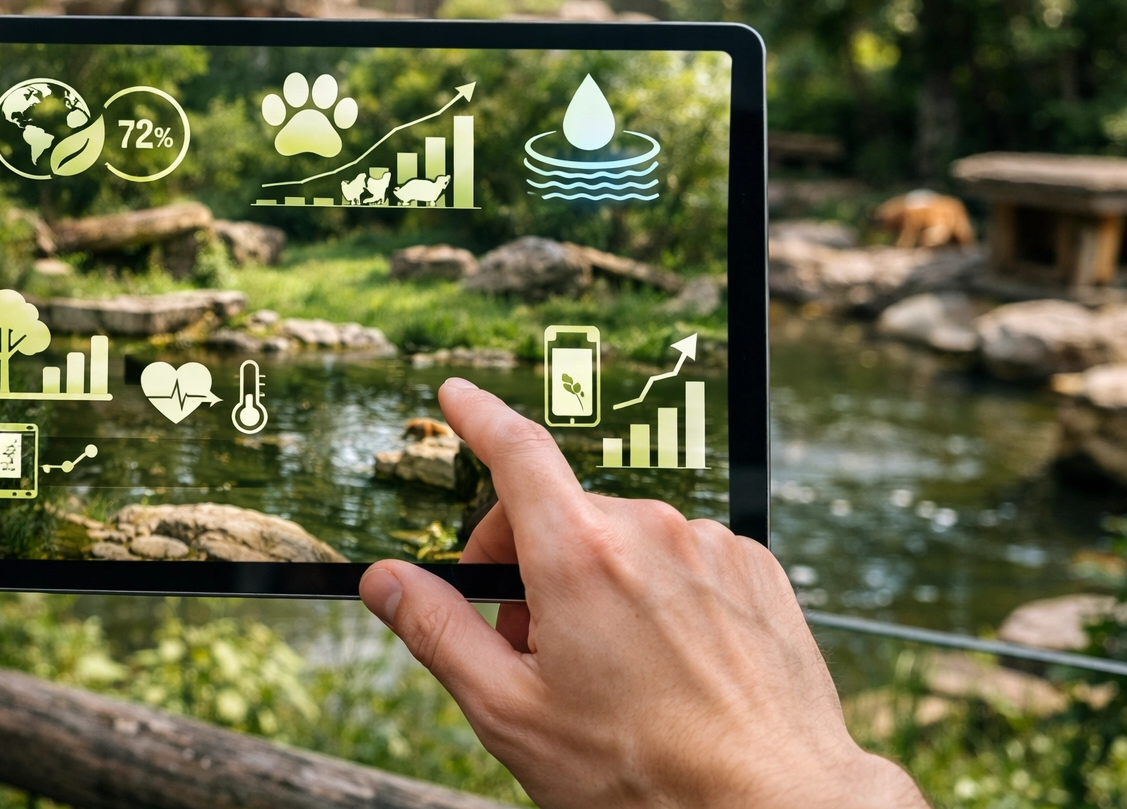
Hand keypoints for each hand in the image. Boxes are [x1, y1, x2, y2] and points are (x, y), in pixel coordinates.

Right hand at [359, 378, 926, 808]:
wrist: (777, 806)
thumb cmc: (641, 772)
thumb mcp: (512, 714)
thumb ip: (438, 632)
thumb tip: (384, 579)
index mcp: (580, 557)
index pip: (516, 452)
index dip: (478, 417)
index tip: (456, 395)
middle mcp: (650, 530)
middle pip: (560, 515)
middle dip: (529, 566)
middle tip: (531, 650)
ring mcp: (709, 544)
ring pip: (622, 540)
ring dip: (596, 583)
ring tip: (611, 670)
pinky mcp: (753, 566)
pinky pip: (682, 557)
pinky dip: (658, 592)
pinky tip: (666, 661)